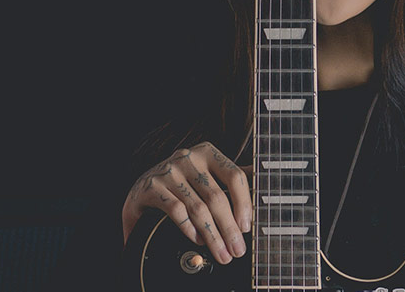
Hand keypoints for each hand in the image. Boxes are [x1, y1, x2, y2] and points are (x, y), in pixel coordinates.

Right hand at [122, 141, 251, 264]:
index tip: (247, 226)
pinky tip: (198, 240)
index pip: (234, 176)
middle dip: (229, 228)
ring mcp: (169, 171)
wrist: (142, 187)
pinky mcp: (153, 187)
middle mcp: (189, 158)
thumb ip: (231, 176)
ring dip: (213, 235)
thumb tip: (262, 180)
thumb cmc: (183, 181)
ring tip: (221, 252)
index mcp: (208, 153)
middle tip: (237, 249)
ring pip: (198, 208)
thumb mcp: (208, 172)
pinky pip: (177, 212)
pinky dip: (190, 229)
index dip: (244, 203)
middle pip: (217, 196)